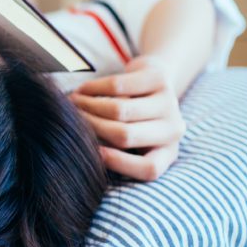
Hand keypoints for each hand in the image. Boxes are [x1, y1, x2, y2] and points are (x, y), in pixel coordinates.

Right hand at [69, 55, 185, 181]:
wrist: (155, 83)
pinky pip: (117, 85)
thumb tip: (82, 149)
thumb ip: (113, 148)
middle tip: (72, 120)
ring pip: (119, 110)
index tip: (93, 152)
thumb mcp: (132, 142)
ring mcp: (169, 103)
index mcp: (167, 153)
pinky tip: (82, 91)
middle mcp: (173, 131)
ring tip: (73, 104)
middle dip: (91, 127)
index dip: (117, 162)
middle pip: (125, 135)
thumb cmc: (135, 119)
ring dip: (88, 106)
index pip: (148, 168)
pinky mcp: (158, 79)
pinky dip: (93, 88)